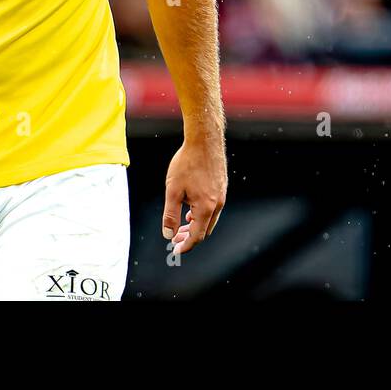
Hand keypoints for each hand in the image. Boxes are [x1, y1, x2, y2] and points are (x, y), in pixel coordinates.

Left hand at [161, 135, 226, 254]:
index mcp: (205, 208)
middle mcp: (217, 204)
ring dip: (196, 224)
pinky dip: (202, 213)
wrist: (204, 140)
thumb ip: (170, 215)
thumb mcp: (173, 190)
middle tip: (176, 238)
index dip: (185, 246)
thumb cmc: (187, 163)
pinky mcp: (222, 186)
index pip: (197, 236)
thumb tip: (168, 234)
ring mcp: (222, 195)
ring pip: (210, 219)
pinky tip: (191, 206)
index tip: (175, 250)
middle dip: (190, 236)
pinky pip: (214, 207)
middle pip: (205, 230)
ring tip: (183, 223)